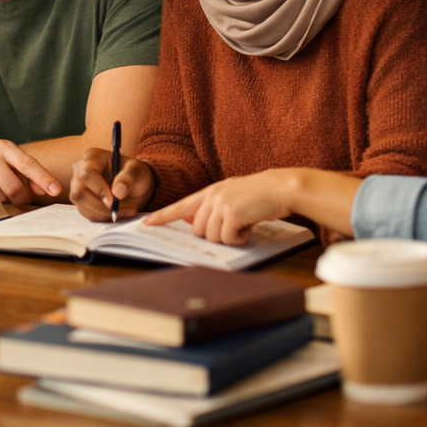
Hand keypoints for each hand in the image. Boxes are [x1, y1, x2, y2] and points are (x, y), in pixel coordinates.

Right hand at [0, 138, 61, 204]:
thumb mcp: (5, 161)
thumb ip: (26, 174)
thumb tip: (44, 190)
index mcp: (4, 147)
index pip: (28, 163)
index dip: (43, 178)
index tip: (56, 190)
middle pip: (14, 188)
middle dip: (19, 200)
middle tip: (17, 199)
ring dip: (0, 201)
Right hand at [69, 149, 154, 221]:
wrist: (136, 186)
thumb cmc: (135, 173)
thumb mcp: (138, 170)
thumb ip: (129, 176)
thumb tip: (117, 192)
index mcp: (93, 157)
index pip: (87, 173)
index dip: (98, 189)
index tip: (114, 201)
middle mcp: (80, 170)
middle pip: (79, 193)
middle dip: (99, 206)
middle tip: (118, 209)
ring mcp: (78, 186)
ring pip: (82, 206)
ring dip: (104, 214)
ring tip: (125, 211)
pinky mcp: (82, 201)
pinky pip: (87, 214)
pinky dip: (104, 218)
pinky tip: (118, 213)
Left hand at [143, 170, 295, 244]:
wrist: (279, 188)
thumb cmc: (258, 195)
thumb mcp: (230, 196)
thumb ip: (211, 206)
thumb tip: (191, 219)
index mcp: (209, 192)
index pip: (180, 205)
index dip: (162, 216)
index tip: (146, 223)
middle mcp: (211, 197)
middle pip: (197, 229)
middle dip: (215, 234)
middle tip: (234, 225)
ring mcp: (220, 204)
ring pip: (211, 236)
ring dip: (229, 236)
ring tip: (243, 223)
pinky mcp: (232, 214)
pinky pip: (228, 238)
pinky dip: (240, 238)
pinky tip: (249, 226)